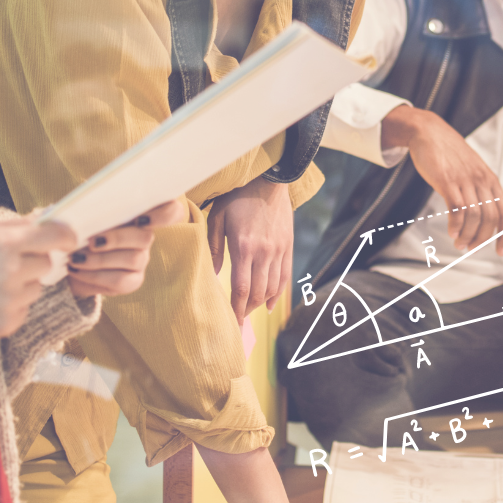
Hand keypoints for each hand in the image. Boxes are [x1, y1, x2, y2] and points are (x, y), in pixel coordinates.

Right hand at [0, 219, 77, 340]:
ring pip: (36, 287)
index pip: (56, 236)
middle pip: (46, 263)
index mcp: (4, 243)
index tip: (69, 239)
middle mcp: (10, 272)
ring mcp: (8, 300)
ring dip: (21, 285)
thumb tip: (50, 217)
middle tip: (3, 264)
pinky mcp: (4, 325)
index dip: (66, 236)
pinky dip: (11, 307)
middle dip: (32, 261)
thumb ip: (16, 226)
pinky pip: (24, 310)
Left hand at [65, 199, 186, 297]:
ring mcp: (141, 259)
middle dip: (117, 239)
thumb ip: (93, 201)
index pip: (171, 211)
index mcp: (140, 212)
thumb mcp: (84, 209)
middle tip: (91, 241)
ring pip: (132, 259)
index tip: (141, 219)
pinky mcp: (132, 281)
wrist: (66, 257)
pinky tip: (77, 269)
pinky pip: (120, 281)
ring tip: (75, 257)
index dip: (165, 214)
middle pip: (146, 237)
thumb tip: (87, 197)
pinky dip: (94, 276)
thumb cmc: (78, 226)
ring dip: (99, 259)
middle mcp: (145, 236)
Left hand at [206, 177, 292, 322]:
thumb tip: (213, 276)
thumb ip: (214, 248)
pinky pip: (285, 277)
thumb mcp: (218, 218)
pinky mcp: (288, 246)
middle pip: (258, 293)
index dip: (236, 309)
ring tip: (249, 311)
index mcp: (244, 247)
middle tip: (237, 320)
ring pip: (272, 288)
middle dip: (247, 311)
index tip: (230, 323)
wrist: (269, 180)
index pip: (241, 289)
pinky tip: (269, 304)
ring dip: (260, 304)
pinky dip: (277, 294)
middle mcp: (264, 252)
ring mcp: (279, 250)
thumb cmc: (238, 197)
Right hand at [382, 104, 502, 252]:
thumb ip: (479, 189)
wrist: (429, 132)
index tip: (501, 251)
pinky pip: (457, 209)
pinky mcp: (447, 181)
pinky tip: (452, 232)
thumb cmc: (449, 153)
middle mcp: (481, 180)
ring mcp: (464, 180)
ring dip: (468, 235)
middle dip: (482, 239)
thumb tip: (482, 216)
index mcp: (490, 180)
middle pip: (491, 218)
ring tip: (459, 244)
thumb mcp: (472, 169)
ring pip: (474, 216)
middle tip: (471, 248)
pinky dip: (456, 225)